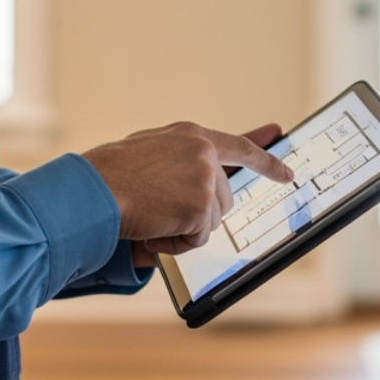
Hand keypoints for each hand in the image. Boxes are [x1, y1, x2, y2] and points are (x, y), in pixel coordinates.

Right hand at [83, 121, 293, 257]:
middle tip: (160, 209)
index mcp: (193, 135)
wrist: (92, 189)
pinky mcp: (200, 206)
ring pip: (211, 221)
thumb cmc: (110, 173)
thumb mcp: (151, 150)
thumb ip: (181, 156)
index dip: (267, 161)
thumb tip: (203, 176)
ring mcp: (205, 178)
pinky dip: (174, 243)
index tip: (287, 173)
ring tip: (151, 215)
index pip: (242, 147)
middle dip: (197, 214)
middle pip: (223, 199)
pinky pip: (196, 240)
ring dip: (183, 229)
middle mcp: (205, 152)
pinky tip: (152, 228)